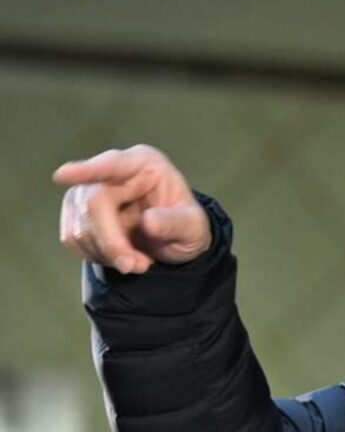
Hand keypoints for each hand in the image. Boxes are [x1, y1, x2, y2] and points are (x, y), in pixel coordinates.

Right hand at [52, 144, 210, 273]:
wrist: (175, 241)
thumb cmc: (187, 226)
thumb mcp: (195, 228)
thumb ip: (176, 223)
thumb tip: (149, 222)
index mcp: (145, 164)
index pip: (113, 164)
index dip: (88, 170)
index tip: (63, 176)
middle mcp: (114, 173)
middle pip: (93, 204)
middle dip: (111, 241)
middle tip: (135, 267)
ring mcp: (90, 191)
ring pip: (80, 227)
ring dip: (108, 254)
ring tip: (138, 262)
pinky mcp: (77, 213)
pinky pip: (74, 239)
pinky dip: (97, 255)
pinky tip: (122, 256)